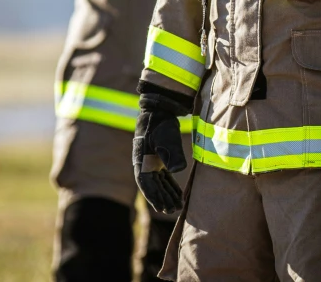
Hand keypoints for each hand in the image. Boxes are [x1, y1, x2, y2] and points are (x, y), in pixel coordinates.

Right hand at [133, 93, 187, 213]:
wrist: (161, 110)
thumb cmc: (161, 124)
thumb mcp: (167, 138)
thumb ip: (172, 153)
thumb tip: (178, 170)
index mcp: (141, 160)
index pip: (146, 183)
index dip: (154, 197)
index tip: (162, 209)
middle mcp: (144, 163)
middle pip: (153, 186)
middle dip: (163, 199)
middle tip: (174, 211)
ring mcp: (151, 161)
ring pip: (159, 182)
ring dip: (168, 194)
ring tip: (178, 206)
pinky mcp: (159, 158)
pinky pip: (164, 176)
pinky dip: (171, 185)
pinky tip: (179, 194)